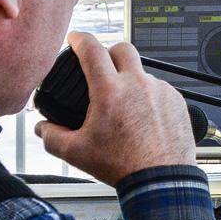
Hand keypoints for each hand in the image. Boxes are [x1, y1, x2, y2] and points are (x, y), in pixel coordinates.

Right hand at [35, 32, 195, 184]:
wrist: (161, 180)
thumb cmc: (124, 166)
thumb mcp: (77, 152)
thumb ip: (52, 136)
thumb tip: (43, 128)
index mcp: (110, 91)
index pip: (91, 48)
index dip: (79, 39)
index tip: (75, 39)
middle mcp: (138, 84)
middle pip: (121, 48)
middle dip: (109, 52)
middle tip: (102, 66)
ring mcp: (160, 91)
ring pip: (143, 72)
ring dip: (131, 79)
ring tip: (125, 104)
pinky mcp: (177, 101)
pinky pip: (160, 89)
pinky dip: (150, 96)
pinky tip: (144, 115)